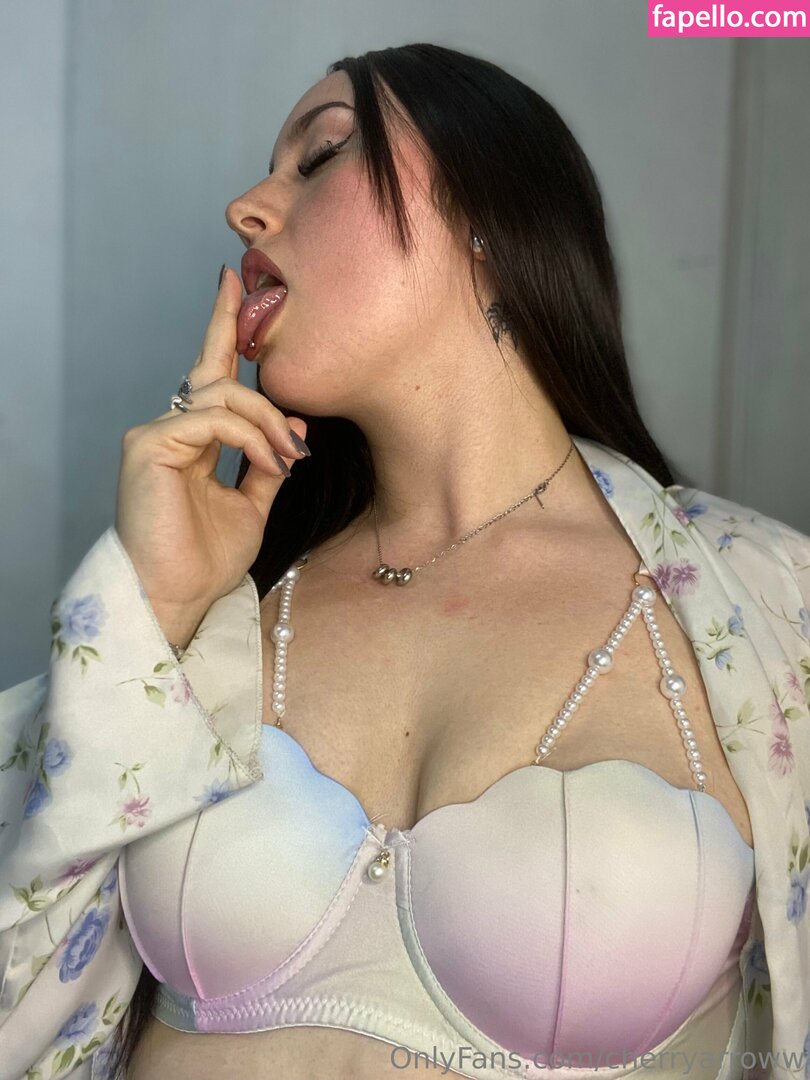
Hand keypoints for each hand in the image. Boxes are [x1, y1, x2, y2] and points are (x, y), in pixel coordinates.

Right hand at [114, 267, 307, 641]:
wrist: (179, 597)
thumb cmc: (207, 559)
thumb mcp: (253, 505)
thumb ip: (269, 461)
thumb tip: (295, 424)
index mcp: (191, 440)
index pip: (210, 375)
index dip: (223, 327)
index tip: (236, 281)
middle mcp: (168, 429)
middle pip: (219, 379)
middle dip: (267, 400)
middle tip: (296, 446)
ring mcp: (154, 435)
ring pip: (222, 397)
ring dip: (267, 425)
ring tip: (287, 462)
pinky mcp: (149, 445)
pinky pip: (212, 420)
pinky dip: (250, 437)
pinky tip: (270, 464)